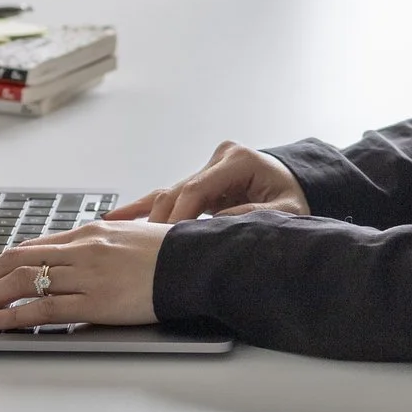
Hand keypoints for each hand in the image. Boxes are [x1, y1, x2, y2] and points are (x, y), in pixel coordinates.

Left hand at [0, 219, 168, 330]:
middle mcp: (81, 249)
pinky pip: (44, 308)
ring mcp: (86, 275)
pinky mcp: (95, 302)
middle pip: (15, 261)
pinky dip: (13, 315)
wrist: (197, 263)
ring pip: (22, 282)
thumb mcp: (130, 239)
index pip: (30, 248)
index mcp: (89, 233)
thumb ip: (100, 248)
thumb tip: (78, 258)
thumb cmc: (171, 253)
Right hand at [106, 140, 310, 222]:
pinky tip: (116, 218)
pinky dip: (143, 208)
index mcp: (238, 160)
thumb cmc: (292, 198)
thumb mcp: (286, 211)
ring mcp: (206, 169)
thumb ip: (255, 216)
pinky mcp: (199, 182)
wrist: (295, 186)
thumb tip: (220, 227)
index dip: (180, 216)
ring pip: (169, 194)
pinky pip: (167, 196)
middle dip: (161, 223)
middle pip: (178, 191)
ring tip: (120, 237)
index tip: (168, 242)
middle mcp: (218, 160)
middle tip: (144, 251)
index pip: (197, 188)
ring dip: (149, 219)